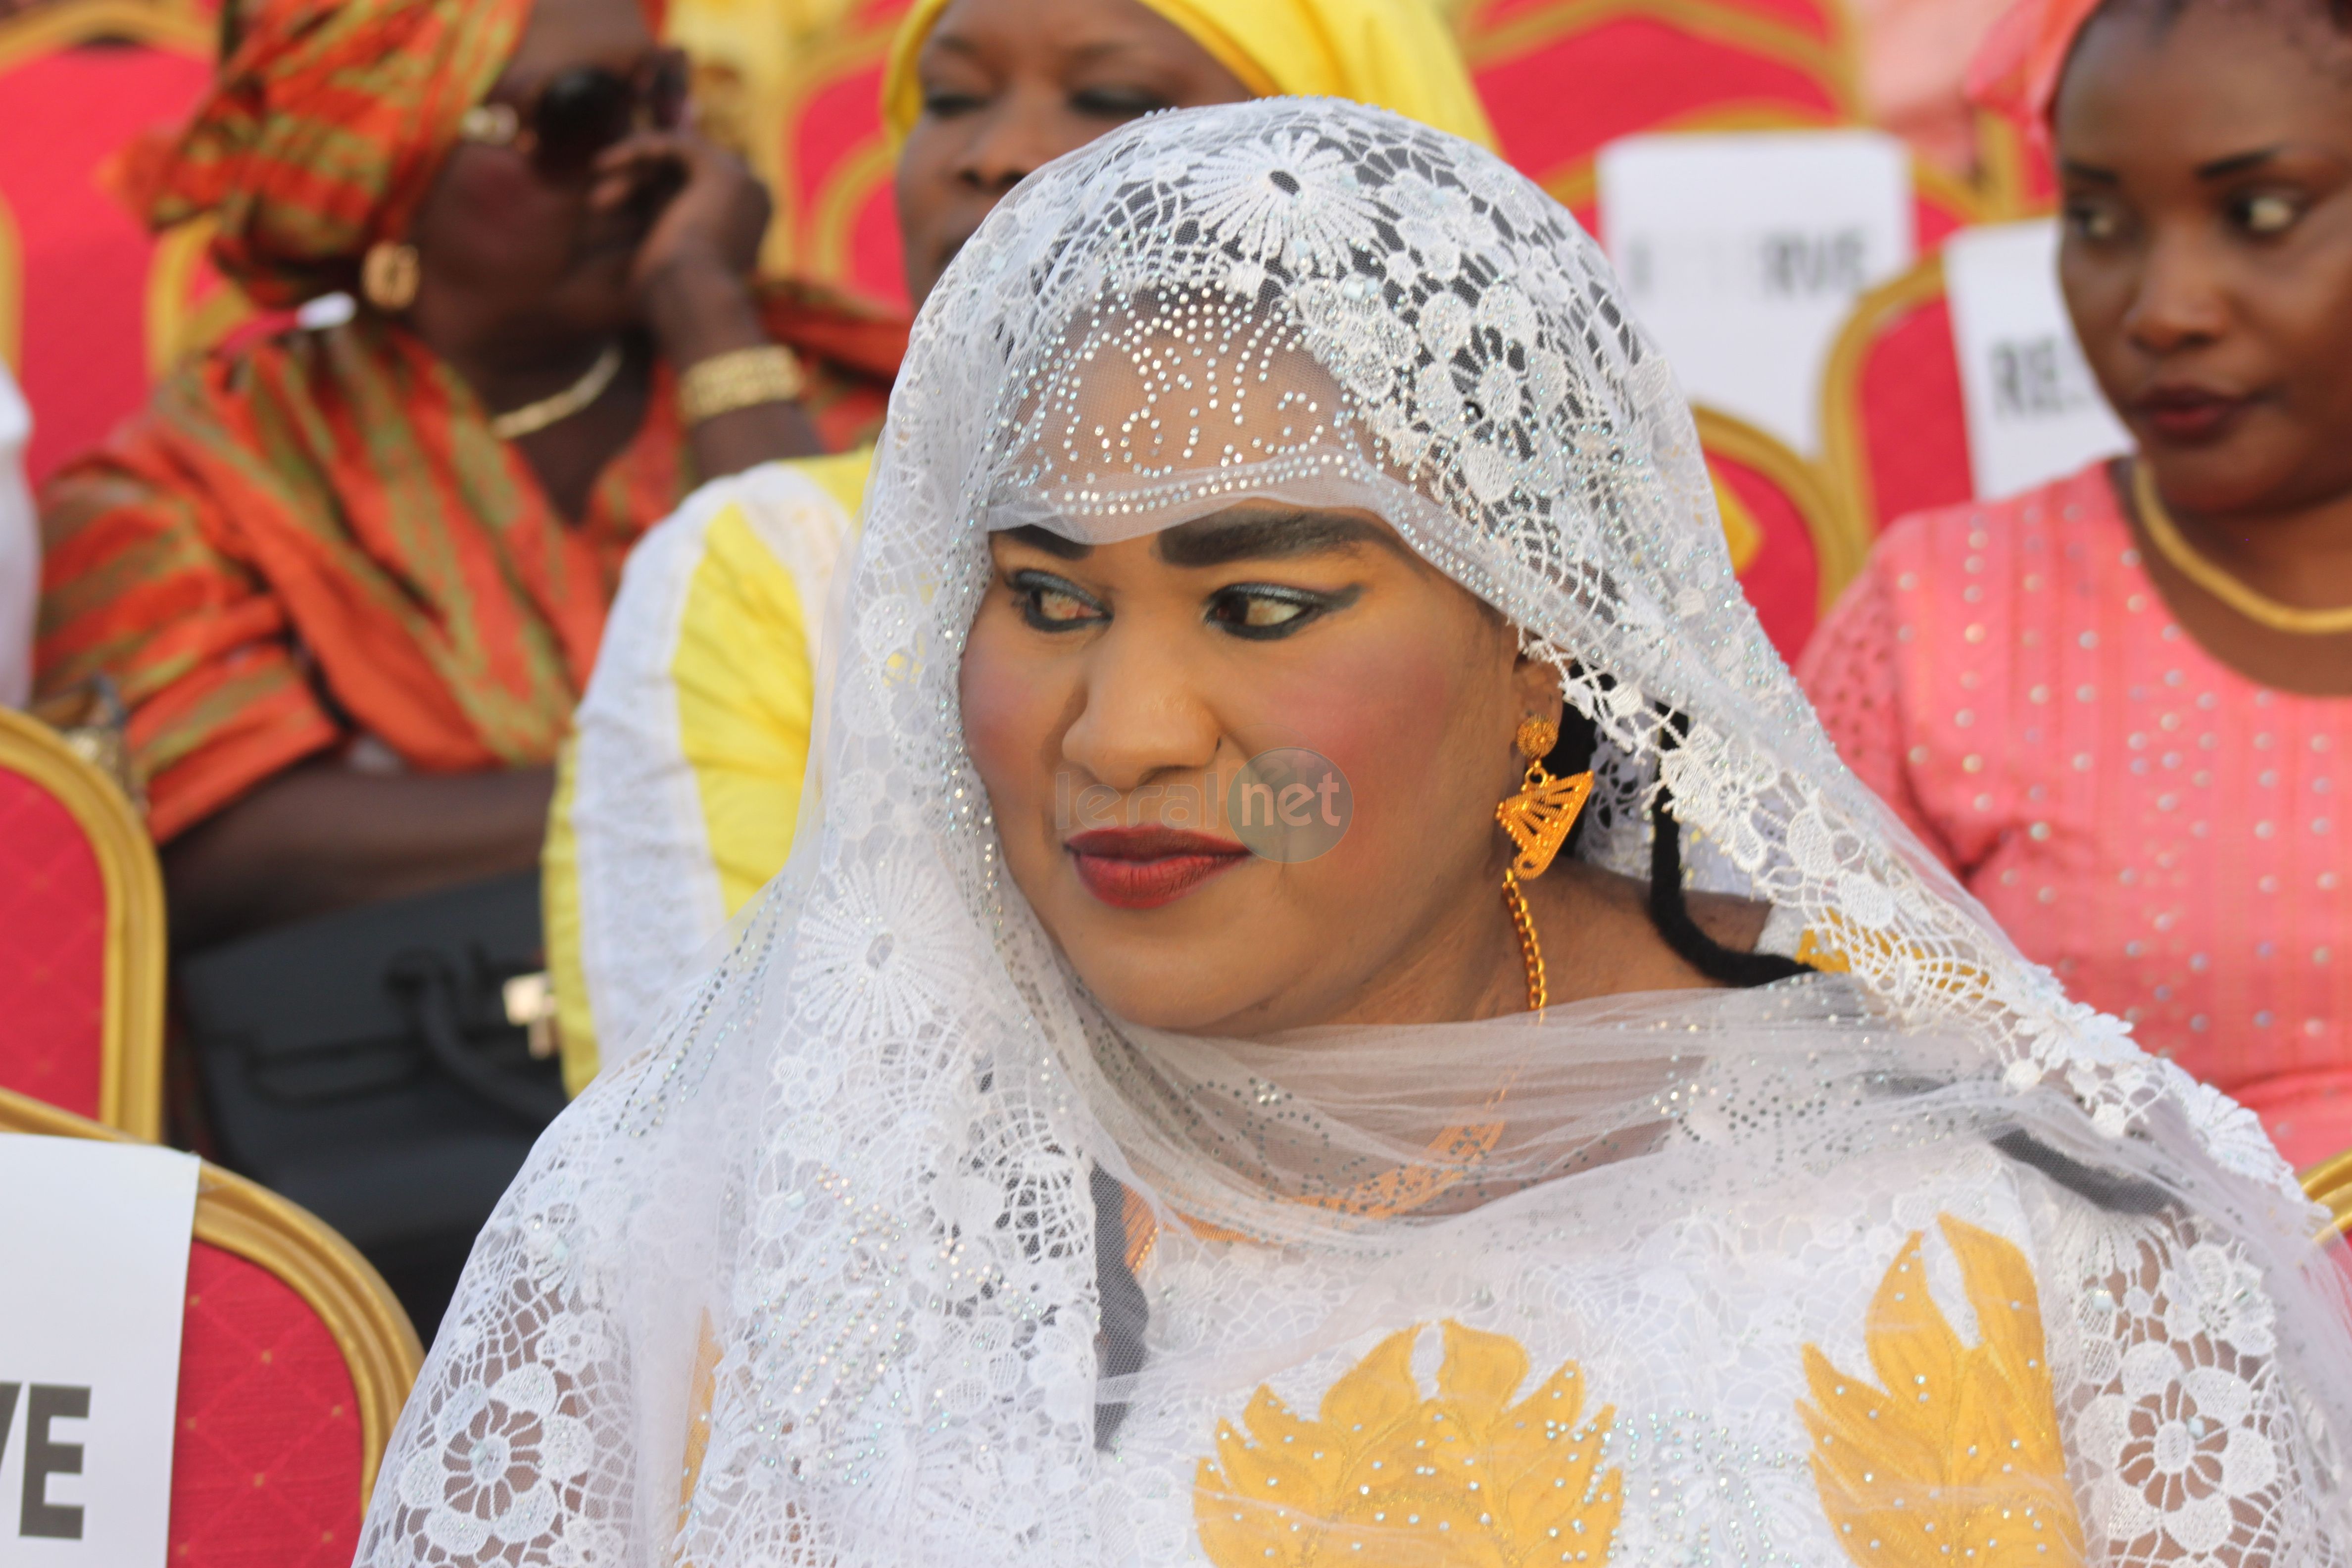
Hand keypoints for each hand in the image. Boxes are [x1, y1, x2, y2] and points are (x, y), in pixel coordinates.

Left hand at [591, 127, 771, 323]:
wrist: (692, 301)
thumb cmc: (678, 296)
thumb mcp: (671, 251)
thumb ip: (664, 217)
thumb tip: (640, 202)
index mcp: (753, 217)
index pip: (701, 182)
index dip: (656, 185)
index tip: (616, 199)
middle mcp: (755, 194)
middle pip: (688, 165)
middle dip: (642, 175)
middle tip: (601, 191)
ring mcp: (744, 179)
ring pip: (677, 153)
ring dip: (634, 165)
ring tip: (597, 181)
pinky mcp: (721, 171)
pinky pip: (672, 144)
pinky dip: (636, 150)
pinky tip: (602, 165)